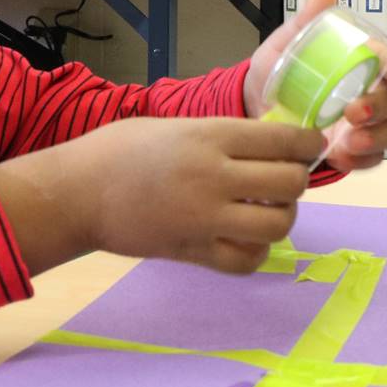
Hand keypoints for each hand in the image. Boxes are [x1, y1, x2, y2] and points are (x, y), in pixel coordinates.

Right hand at [0, 117, 323, 274]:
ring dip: (282, 217)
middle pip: (290, 183)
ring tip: (267, 210)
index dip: (309, 144)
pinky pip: (247, 260)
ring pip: (278, 224)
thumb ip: (218, 136)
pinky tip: (246, 239)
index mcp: (210, 136)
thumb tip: (264, 145)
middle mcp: (214, 176)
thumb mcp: (173, 126)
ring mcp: (205, 218)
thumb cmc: (118, 150)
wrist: (76, 193)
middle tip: (284, 179)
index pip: (284, 141)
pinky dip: (257, 252)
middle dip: (297, 180)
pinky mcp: (193, 252)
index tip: (310, 147)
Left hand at [243, 0, 386, 172]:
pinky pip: (372, 159)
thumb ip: (308, 19)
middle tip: (354, 113)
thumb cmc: (280, 72)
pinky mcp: (356, 149)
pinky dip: (361, 161)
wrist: (255, 109)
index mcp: (361, 61)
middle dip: (381, 107)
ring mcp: (365, 123)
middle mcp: (370, 91)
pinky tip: (340, 158)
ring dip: (376, 139)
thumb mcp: (288, 43)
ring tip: (348, 144)